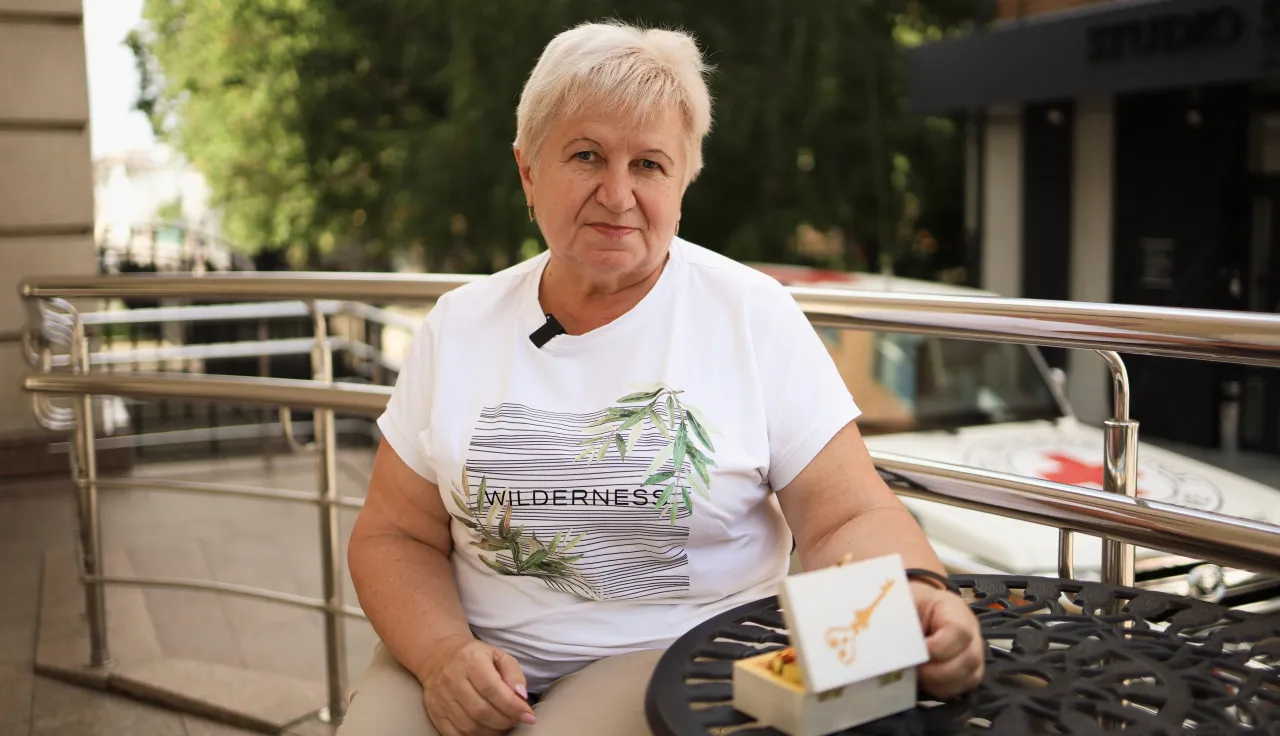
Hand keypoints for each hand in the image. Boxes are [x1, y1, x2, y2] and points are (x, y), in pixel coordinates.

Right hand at [417, 635, 535, 735]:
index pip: (492, 689)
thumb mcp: (498, 655)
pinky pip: (454, 734)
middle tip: (516, 720)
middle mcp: (453, 679)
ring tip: (503, 726)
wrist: (439, 657)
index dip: (512, 706)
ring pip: (469, 726)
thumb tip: (521, 695)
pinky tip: (486, 731)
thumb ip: (513, 673)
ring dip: (492, 732)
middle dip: (504, 721)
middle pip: (481, 711)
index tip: (528, 716)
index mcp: (471, 661)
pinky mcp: (435, 712)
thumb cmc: (475, 658)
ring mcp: (441, 698)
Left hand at [910, 581, 984, 699]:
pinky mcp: (968, 671)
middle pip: (969, 658)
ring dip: (938, 682)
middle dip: (936, 671)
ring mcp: (972, 652)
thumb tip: (893, 645)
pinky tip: (923, 681)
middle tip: (912, 669)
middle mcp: (970, 631)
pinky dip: (940, 689)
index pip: (959, 631)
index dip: (938, 647)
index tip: (916, 653)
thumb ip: (900, 620)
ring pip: (968, 677)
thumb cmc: (906, 603)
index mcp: (954, 609)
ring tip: (916, 675)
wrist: (911, 609)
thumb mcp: (902, 603)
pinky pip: (962, 688)